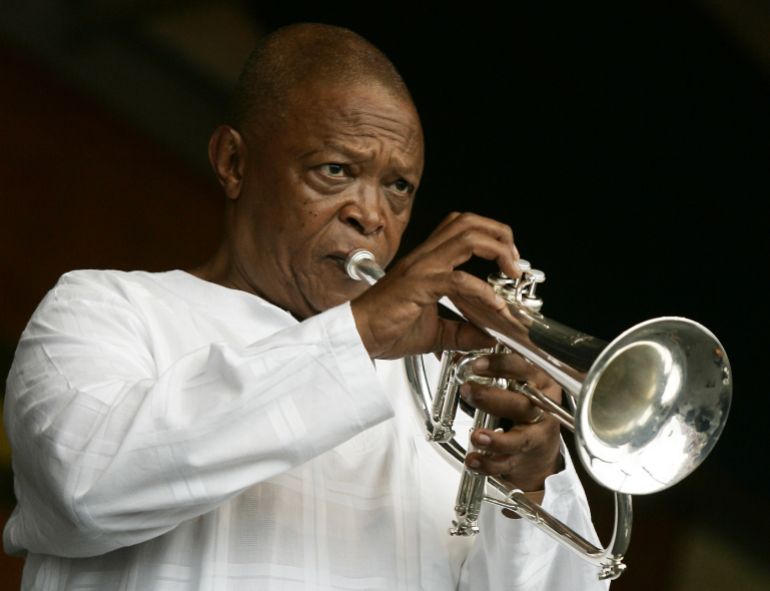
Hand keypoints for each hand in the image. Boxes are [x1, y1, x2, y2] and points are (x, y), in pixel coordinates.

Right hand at [350, 212, 519, 358]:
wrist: (356, 337)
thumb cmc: (385, 329)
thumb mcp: (434, 332)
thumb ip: (462, 333)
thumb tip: (489, 337)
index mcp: (427, 261)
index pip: (461, 227)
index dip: (491, 236)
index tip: (508, 261)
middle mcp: (425, 257)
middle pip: (469, 222)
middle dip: (500, 235)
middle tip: (515, 261)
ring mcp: (421, 268)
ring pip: (467, 237)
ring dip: (497, 250)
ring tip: (511, 271)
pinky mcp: (418, 286)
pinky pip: (458, 280)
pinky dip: (484, 292)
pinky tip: (495, 307)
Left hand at [461, 352, 562, 492]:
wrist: (540, 449)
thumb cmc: (522, 409)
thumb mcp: (514, 384)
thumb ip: (491, 372)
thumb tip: (457, 355)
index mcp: (539, 383)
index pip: (523, 369)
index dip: (501, 365)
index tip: (478, 364)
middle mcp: (542, 409)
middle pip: (521, 404)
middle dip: (491, 398)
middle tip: (467, 391)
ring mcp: (536, 435)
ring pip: (520, 438)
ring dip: (496, 439)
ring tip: (476, 436)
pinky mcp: (526, 458)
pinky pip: (507, 463)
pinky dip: (488, 463)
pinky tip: (473, 459)